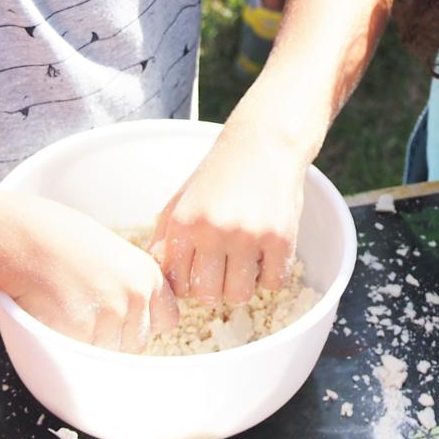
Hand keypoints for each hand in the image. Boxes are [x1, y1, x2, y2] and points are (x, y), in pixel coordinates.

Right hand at [8, 195, 177, 351]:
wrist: (27, 239)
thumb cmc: (65, 243)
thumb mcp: (117, 256)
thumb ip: (133, 285)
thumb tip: (140, 316)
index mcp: (149, 276)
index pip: (167, 321)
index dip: (144, 322)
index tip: (125, 316)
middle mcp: (136, 295)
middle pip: (137, 343)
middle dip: (115, 336)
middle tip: (87, 311)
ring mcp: (110, 314)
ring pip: (109, 352)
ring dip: (91, 342)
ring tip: (70, 310)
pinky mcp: (81, 330)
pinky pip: (82, 354)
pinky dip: (68, 343)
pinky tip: (56, 316)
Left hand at [150, 128, 302, 304]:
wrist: (265, 142)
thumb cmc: (220, 172)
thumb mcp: (183, 199)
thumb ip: (165, 238)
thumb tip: (157, 275)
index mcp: (185, 223)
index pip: (178, 284)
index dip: (189, 282)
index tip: (200, 269)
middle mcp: (214, 231)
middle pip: (207, 296)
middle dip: (215, 288)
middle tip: (224, 269)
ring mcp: (249, 236)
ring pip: (239, 296)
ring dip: (242, 285)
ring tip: (245, 263)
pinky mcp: (281, 238)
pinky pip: (274, 283)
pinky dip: (271, 275)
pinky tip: (267, 255)